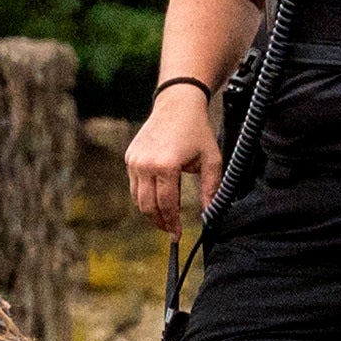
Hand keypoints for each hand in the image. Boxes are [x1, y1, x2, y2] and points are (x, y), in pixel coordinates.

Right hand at [127, 85, 223, 234]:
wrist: (176, 104)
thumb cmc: (197, 131)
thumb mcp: (211, 160)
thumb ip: (211, 189)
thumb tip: (210, 215)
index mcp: (166, 165)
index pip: (166, 204)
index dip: (172, 224)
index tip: (177, 236)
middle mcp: (145, 164)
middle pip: (148, 206)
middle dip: (160, 222)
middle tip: (171, 231)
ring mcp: (134, 161)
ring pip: (137, 198)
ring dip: (150, 212)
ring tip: (165, 219)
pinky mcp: (129, 157)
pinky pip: (134, 186)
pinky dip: (144, 197)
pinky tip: (157, 200)